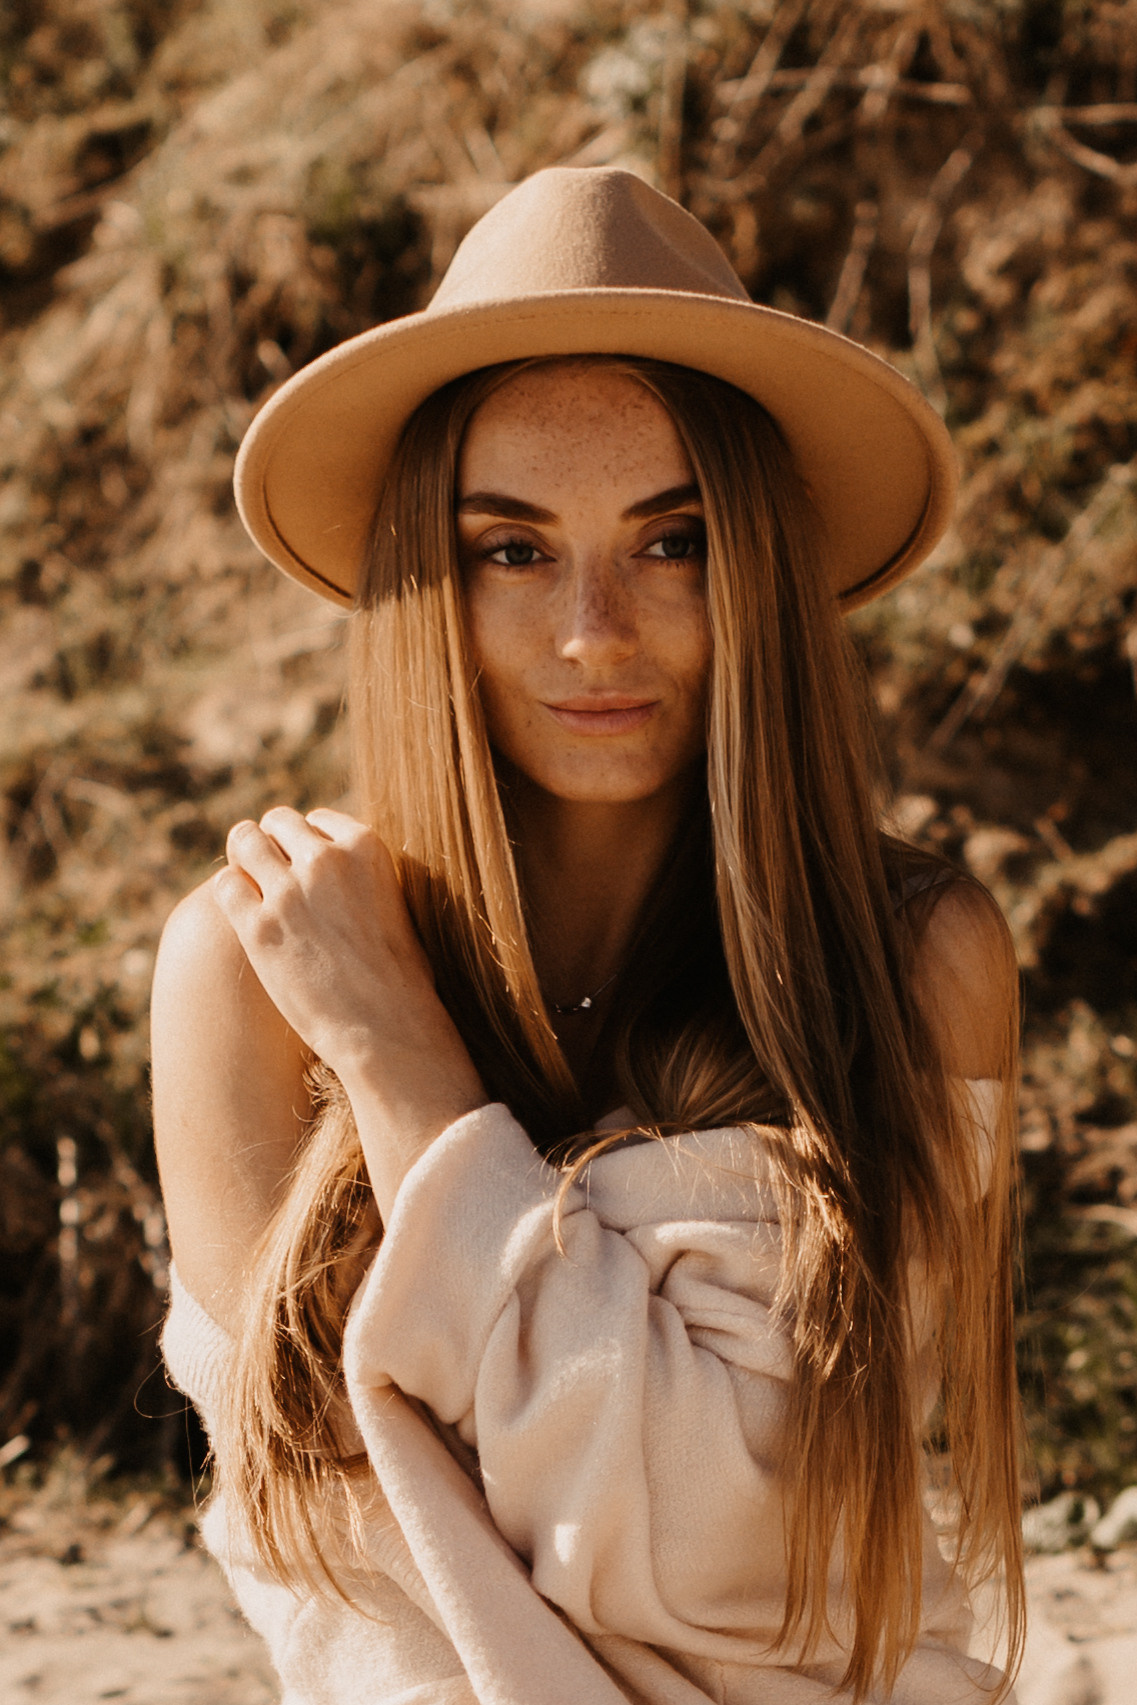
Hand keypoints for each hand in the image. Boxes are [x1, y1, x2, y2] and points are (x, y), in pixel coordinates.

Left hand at [213, 807, 485, 1214]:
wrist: (386, 1027)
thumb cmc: (399, 976)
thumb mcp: (393, 904)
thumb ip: (361, 874)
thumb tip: (335, 864)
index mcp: (366, 847)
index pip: (317, 820)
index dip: (306, 842)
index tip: (303, 865)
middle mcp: (325, 860)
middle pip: (278, 823)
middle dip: (272, 843)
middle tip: (270, 871)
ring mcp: (288, 892)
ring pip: (244, 842)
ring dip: (244, 857)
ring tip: (249, 880)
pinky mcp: (259, 927)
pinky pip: (227, 886)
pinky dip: (231, 893)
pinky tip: (243, 914)